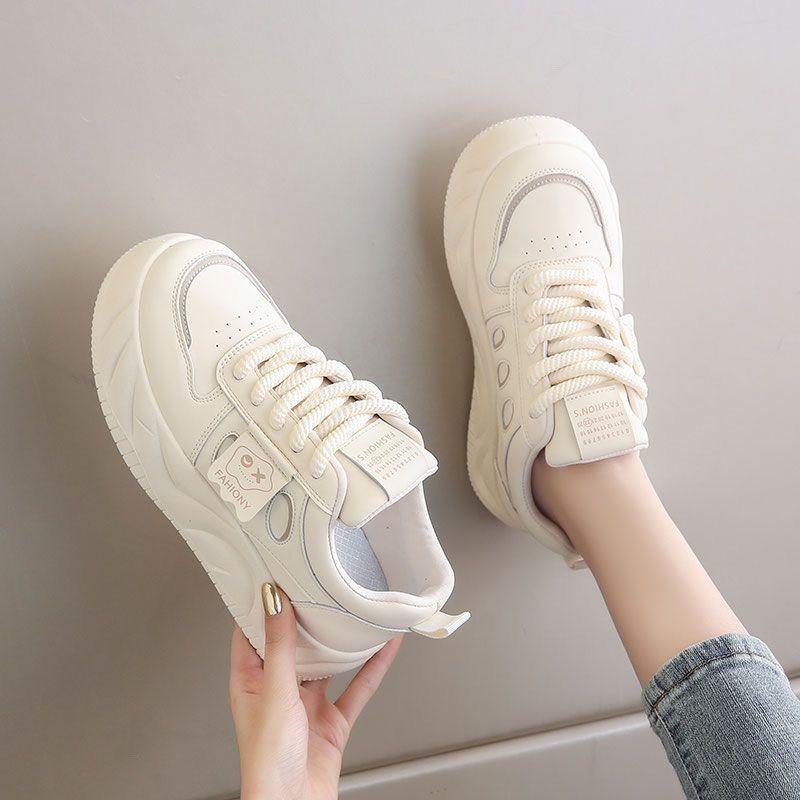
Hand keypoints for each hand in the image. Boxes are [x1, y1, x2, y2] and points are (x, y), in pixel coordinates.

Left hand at [229, 583, 402, 799]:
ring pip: (328, 663)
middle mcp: (277, 690)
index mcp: (249, 681)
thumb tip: (273, 602)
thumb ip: (279, 646)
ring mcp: (306, 706)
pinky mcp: (332, 722)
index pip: (250, 631)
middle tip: (318, 584)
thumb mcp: (273, 693)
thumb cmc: (267, 765)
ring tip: (353, 611)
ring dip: (342, 641)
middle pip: (293, 643)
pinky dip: (373, 667)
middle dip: (306, 616)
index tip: (273, 574)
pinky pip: (356, 688)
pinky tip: (384, 649)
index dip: (261, 603)